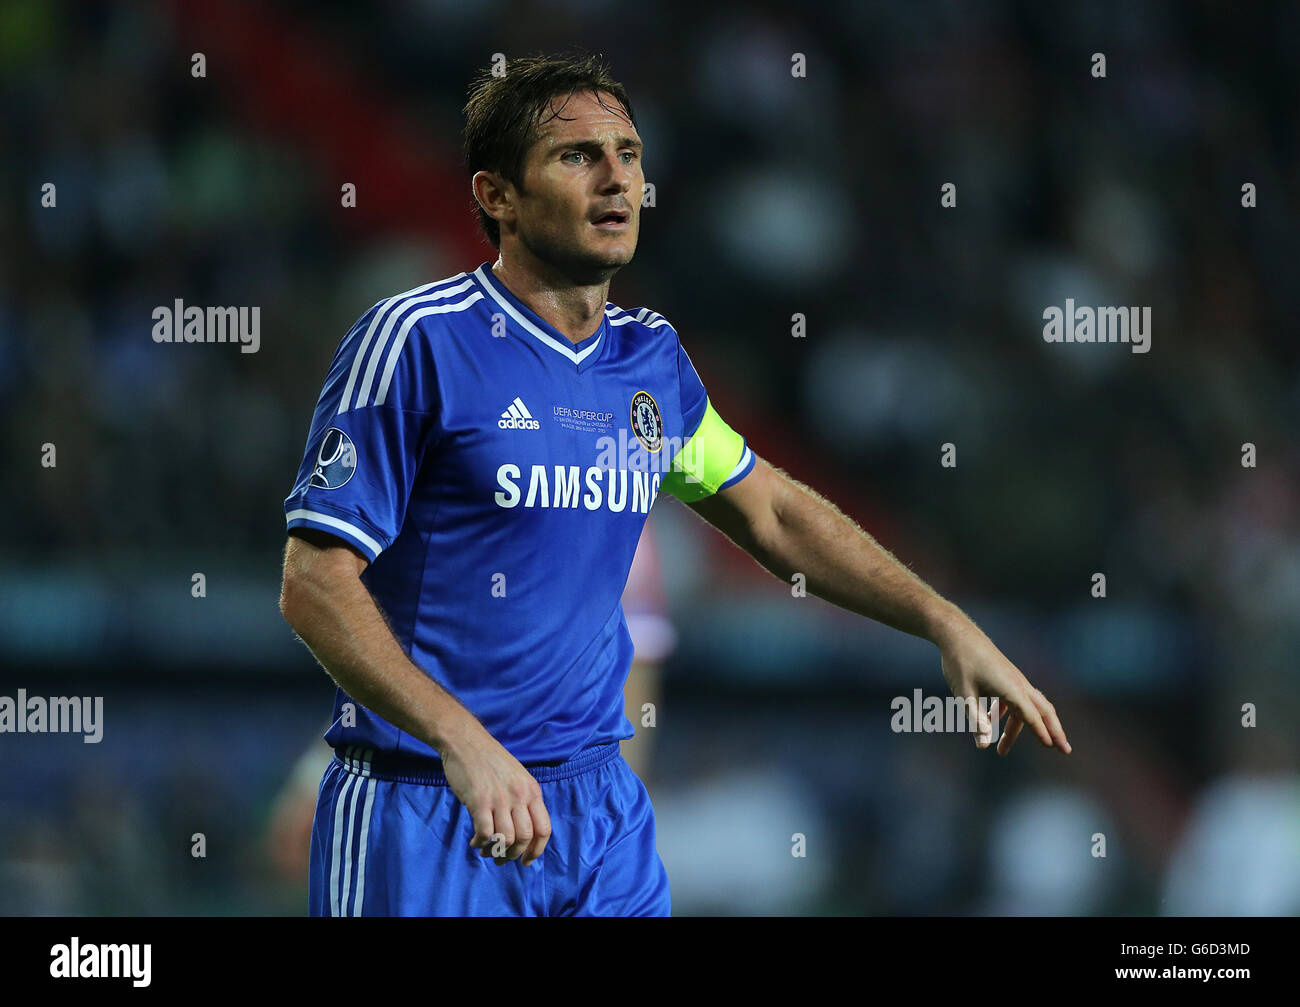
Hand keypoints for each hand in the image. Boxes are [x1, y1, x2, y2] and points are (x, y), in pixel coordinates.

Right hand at [439, 724, 552, 866]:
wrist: (465, 741)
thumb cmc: (489, 760)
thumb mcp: (516, 777)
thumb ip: (522, 800)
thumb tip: (522, 833)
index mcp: (532, 790)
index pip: (544, 829)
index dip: (536, 850)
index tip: (526, 861)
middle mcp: (519, 795)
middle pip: (525, 838)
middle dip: (513, 855)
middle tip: (501, 858)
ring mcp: (500, 798)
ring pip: (506, 839)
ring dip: (495, 852)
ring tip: (486, 850)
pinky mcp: (479, 800)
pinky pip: (485, 833)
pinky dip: (480, 843)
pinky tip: (475, 841)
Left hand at [937, 617, 1070, 755]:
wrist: (958, 634)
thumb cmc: (960, 664)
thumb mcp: (964, 695)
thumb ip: (976, 721)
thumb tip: (983, 747)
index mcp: (1011, 688)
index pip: (1031, 716)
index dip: (1042, 733)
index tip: (1054, 748)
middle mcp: (1018, 683)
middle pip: (1043, 710)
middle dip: (1054, 731)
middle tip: (1065, 751)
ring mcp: (1013, 679)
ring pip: (1026, 707)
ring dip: (1017, 729)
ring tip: (1001, 751)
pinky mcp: (1005, 676)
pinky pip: (1012, 700)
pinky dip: (1006, 715)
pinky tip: (991, 724)